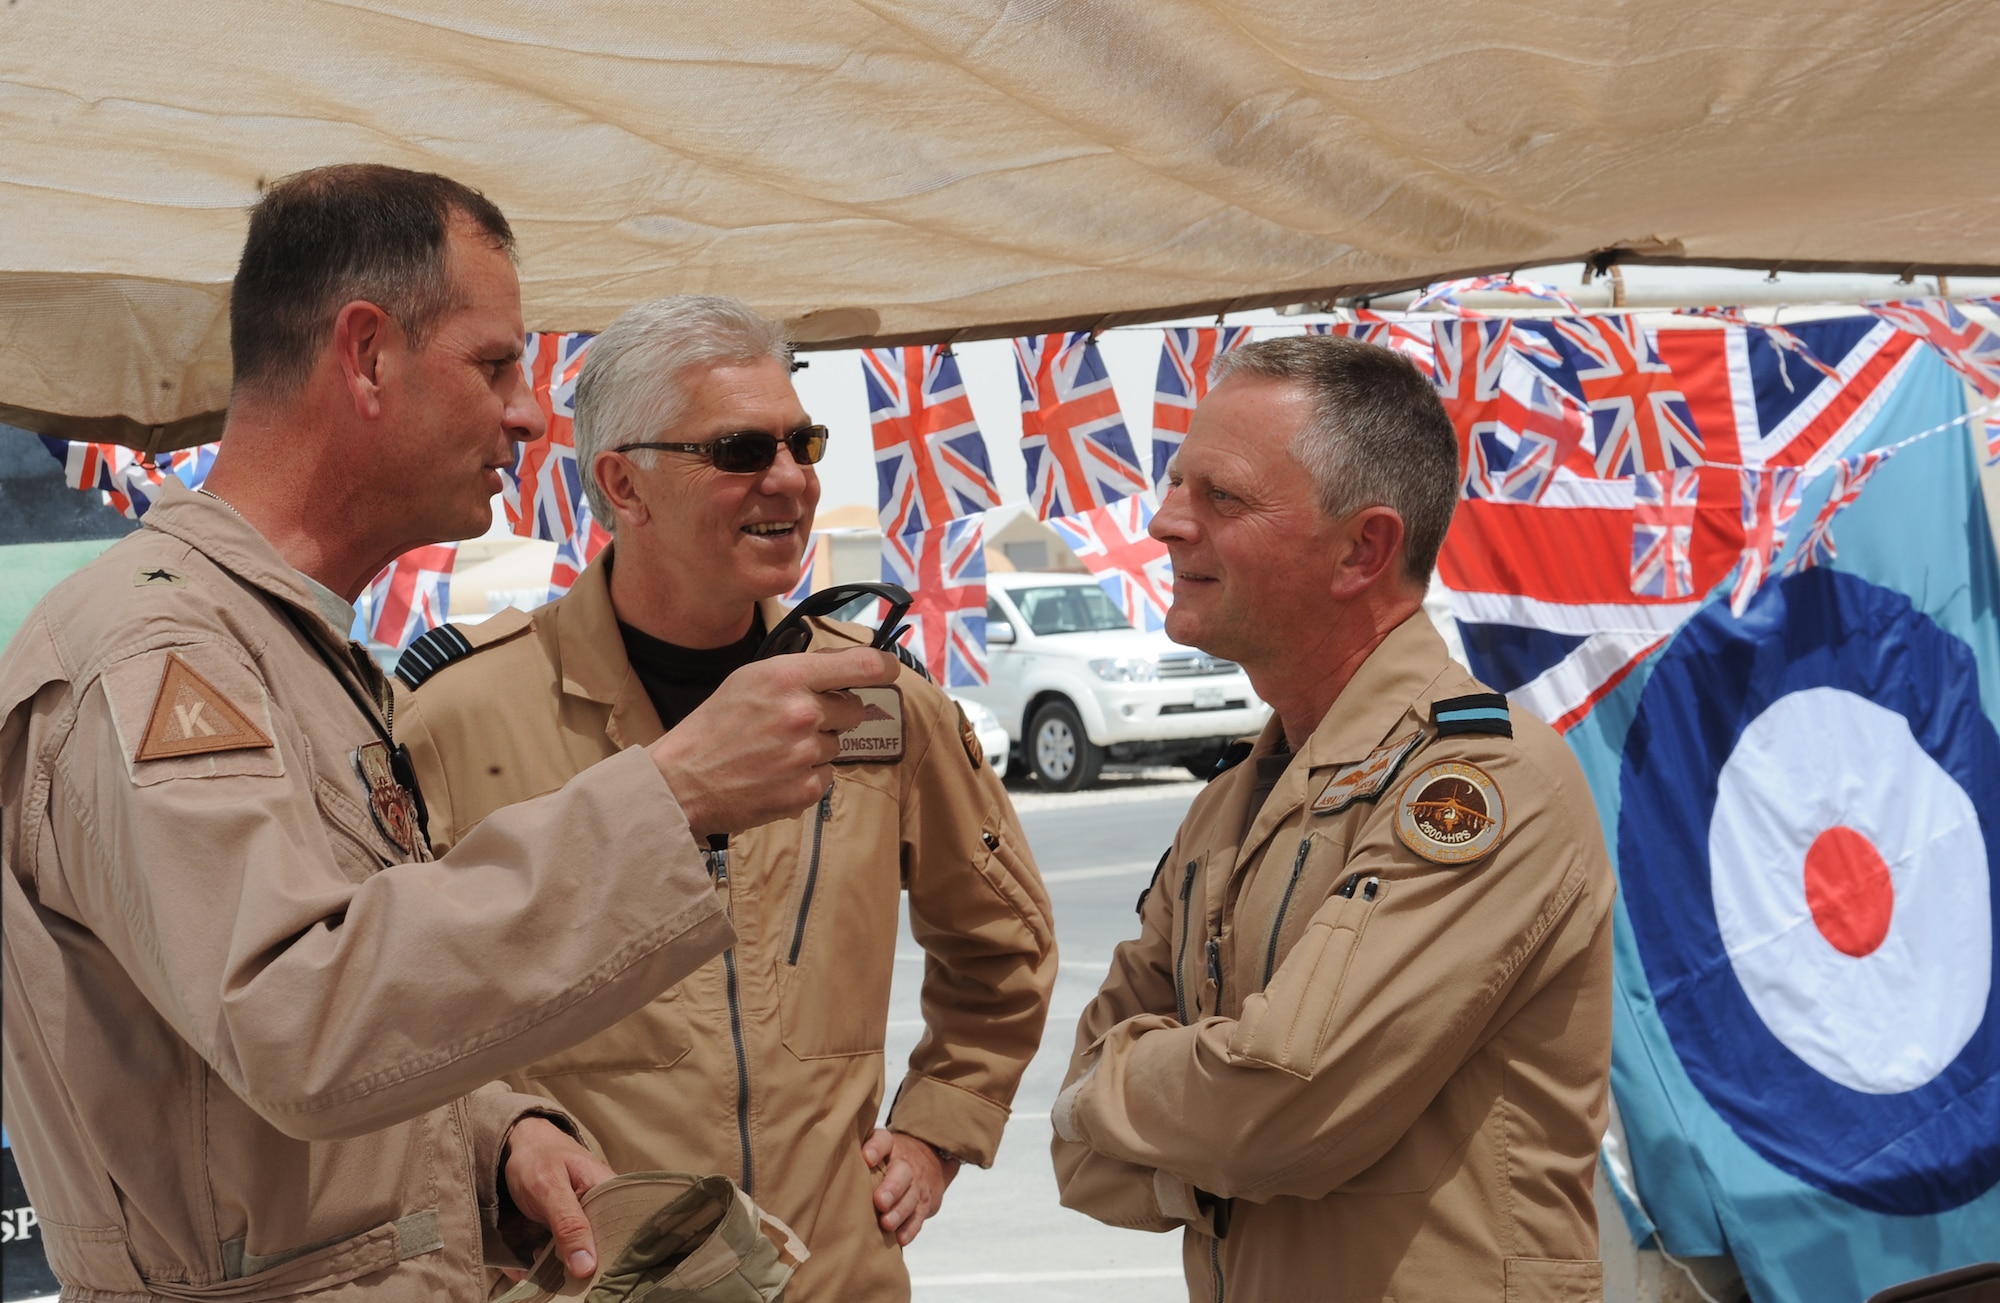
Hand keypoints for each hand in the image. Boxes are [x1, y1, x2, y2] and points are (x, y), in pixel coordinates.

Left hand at [502, 1117, 614, 1279]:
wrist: (519, 1146)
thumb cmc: (539, 1158)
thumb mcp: (550, 1189)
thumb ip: (569, 1226)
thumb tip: (587, 1267)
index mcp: (612, 1192)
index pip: (624, 1234)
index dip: (609, 1259)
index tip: (585, 1274)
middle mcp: (607, 1207)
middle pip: (605, 1248)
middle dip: (580, 1265)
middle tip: (556, 1269)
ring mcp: (590, 1218)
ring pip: (585, 1253)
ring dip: (562, 1265)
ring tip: (539, 1259)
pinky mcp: (574, 1227)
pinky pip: (569, 1251)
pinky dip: (552, 1260)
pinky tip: (535, 1258)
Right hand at [650, 647, 899, 838]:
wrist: (681, 781)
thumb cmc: (714, 726)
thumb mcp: (750, 679)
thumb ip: (799, 671)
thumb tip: (845, 666)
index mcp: (788, 677)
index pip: (863, 666)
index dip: (884, 667)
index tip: (890, 669)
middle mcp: (802, 713)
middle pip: (855, 709)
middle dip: (834, 714)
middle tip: (797, 721)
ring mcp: (805, 754)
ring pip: (838, 746)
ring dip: (816, 748)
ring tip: (774, 751)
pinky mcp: (804, 790)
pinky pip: (826, 777)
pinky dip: (806, 777)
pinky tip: (774, 774)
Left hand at [863, 1127, 959, 1246]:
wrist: (926, 1162)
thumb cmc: (885, 1162)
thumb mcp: (873, 1150)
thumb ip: (852, 1156)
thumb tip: (814, 1169)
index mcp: (888, 1147)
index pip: (884, 1140)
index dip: (877, 1148)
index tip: (867, 1158)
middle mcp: (903, 1164)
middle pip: (902, 1171)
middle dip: (892, 1187)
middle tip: (880, 1201)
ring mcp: (916, 1185)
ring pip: (912, 1195)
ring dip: (900, 1210)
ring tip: (887, 1223)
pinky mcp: (924, 1205)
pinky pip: (919, 1216)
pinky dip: (911, 1228)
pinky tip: (900, 1239)